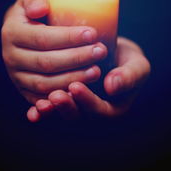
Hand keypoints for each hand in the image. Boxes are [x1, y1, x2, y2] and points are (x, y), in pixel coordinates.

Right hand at [1, 0, 106, 105]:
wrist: (23, 32)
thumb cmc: (36, 10)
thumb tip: (40, 8)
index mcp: (12, 32)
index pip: (43, 38)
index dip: (69, 38)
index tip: (93, 33)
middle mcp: (11, 56)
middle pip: (46, 63)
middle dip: (76, 58)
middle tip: (100, 51)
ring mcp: (16, 76)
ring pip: (46, 84)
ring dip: (73, 79)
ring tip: (96, 70)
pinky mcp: (24, 90)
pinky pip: (43, 99)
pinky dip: (61, 97)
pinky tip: (81, 90)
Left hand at [28, 37, 150, 121]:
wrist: (113, 54)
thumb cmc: (128, 60)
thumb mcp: (137, 66)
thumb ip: (129, 76)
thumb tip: (111, 86)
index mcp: (112, 107)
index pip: (99, 110)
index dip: (87, 101)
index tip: (76, 86)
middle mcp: (93, 111)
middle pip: (78, 116)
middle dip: (66, 108)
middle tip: (55, 96)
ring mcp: (78, 107)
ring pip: (63, 115)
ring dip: (52, 111)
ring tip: (42, 104)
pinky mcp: (67, 99)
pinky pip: (54, 109)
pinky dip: (43, 112)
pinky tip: (33, 111)